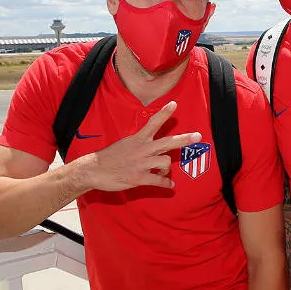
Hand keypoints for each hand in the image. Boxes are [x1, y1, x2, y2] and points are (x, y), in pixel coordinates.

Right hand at [76, 101, 199, 191]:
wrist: (92, 170)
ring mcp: (141, 164)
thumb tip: (153, 147)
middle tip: (198, 136)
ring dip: (167, 169)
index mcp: (137, 139)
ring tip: (162, 172)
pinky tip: (169, 185)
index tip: (174, 104)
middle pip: (167, 142)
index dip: (164, 113)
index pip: (153, 123)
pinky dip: (166, 184)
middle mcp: (141, 149)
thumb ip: (140, 144)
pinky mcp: (138, 178)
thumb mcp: (125, 144)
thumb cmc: (109, 158)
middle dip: (184, 139)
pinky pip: (159, 180)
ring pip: (166, 162)